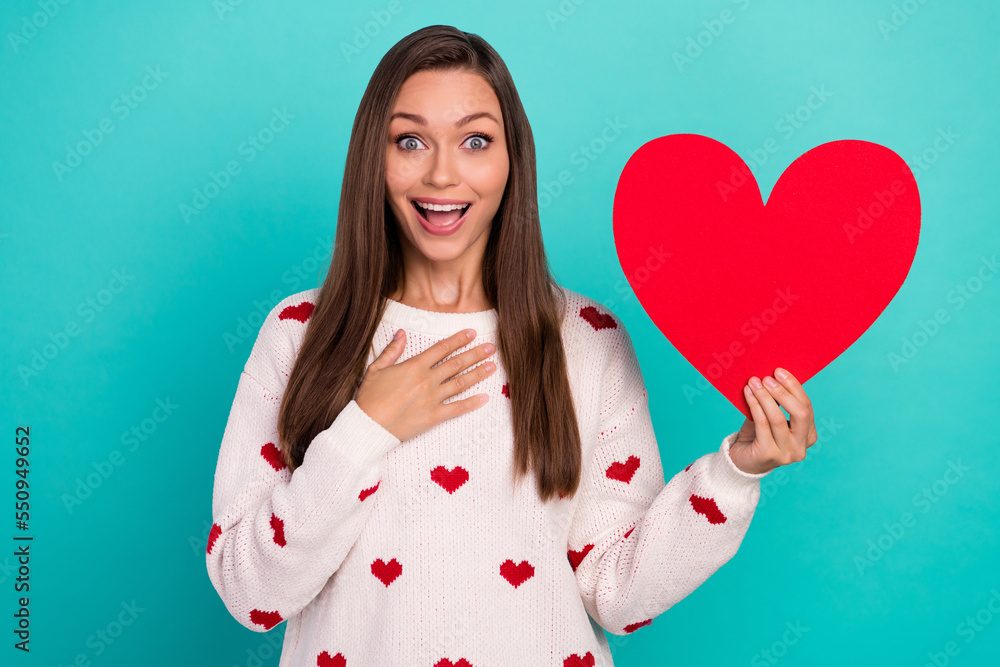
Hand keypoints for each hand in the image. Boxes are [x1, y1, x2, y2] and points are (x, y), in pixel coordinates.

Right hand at [355, 328, 497, 441]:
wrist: (369, 426)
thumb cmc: (370, 397)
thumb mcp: (376, 369)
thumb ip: (392, 350)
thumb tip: (402, 333)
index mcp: (414, 366)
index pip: (442, 348)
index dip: (459, 339)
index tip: (472, 333)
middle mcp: (427, 380)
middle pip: (457, 363)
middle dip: (476, 354)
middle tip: (491, 348)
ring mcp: (432, 398)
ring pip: (461, 383)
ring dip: (478, 373)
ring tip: (492, 367)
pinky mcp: (434, 416)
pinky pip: (457, 408)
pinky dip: (472, 403)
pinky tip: (485, 397)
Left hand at [728, 367, 817, 475]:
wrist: (740, 460)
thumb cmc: (757, 435)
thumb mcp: (770, 417)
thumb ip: (775, 402)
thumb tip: (771, 376)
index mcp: (808, 436)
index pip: (807, 407)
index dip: (794, 387)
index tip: (779, 371)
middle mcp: (801, 447)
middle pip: (800, 413)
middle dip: (783, 392)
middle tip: (767, 378)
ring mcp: (787, 454)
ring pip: (778, 418)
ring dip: (764, 397)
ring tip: (753, 383)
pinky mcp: (769, 455)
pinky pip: (762, 424)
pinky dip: (755, 406)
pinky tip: (748, 394)